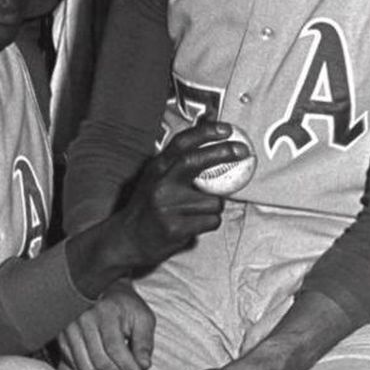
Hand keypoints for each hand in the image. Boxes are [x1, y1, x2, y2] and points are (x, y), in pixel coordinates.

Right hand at [59, 282, 155, 369]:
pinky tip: (99, 355)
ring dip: (102, 369)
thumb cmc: (124, 306)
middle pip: (100, 360)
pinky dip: (89, 366)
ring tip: (113, 358)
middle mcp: (83, 318)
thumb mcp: (143, 319)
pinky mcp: (61, 336)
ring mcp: (69, 327)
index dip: (128, 366)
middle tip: (128, 365)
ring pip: (85, 366)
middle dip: (118, 369)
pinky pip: (74, 364)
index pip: (115, 348)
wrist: (101, 291)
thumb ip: (144, 343)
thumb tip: (144, 365)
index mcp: (105, 311)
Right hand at [117, 121, 248, 271]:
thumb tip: (207, 137)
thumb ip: (178, 160)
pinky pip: (211, 221)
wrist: (127, 240)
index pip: (181, 143)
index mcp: (157, 169)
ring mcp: (167, 207)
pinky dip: (209, 222)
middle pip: (195, 161)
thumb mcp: (156, 178)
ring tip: (198, 211)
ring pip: (212, 200)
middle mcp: (161, 184)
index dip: (205, 132)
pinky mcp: (175, 228)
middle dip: (223, 152)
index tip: (226, 129)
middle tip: (242, 150)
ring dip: (214, 206)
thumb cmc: (145, 209)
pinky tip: (194, 224)